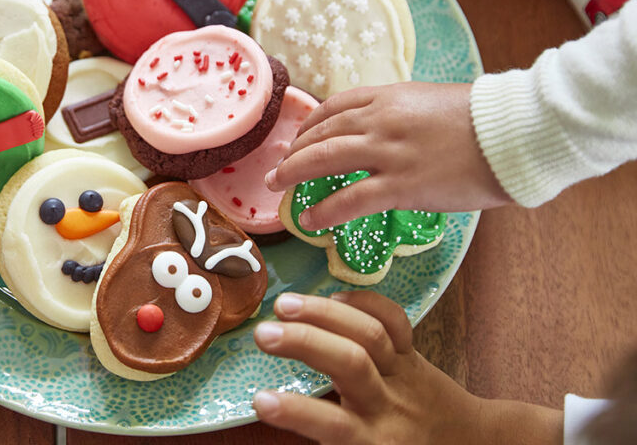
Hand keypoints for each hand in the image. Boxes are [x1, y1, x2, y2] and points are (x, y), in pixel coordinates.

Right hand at [253, 291, 561, 444]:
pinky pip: (395, 320)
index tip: (260, 400)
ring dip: (324, 314)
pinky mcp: (413, 352)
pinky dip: (365, 302)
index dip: (296, 412)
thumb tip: (277, 415)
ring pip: (370, 334)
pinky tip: (333, 296)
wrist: (467, 443)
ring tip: (285, 304)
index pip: (332, 426)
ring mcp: (403, 373)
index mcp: (373, 439)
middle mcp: (389, 403)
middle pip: (351, 364)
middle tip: (263, 333)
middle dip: (306, 343)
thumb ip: (331, 436)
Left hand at [265, 82, 510, 231]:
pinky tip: (309, 221)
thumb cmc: (486, 119)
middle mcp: (382, 120)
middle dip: (293, 151)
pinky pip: (350, 199)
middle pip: (321, 133)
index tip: (299, 137)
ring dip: (294, 174)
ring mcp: (389, 152)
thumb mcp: (436, 101)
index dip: (310, 124)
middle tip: (277, 168)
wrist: (516, 131)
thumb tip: (389, 130)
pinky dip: (325, 210)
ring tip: (278, 188)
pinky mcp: (402, 185)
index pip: (335, 106)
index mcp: (391, 96)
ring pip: (325, 161)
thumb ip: (405, 113)